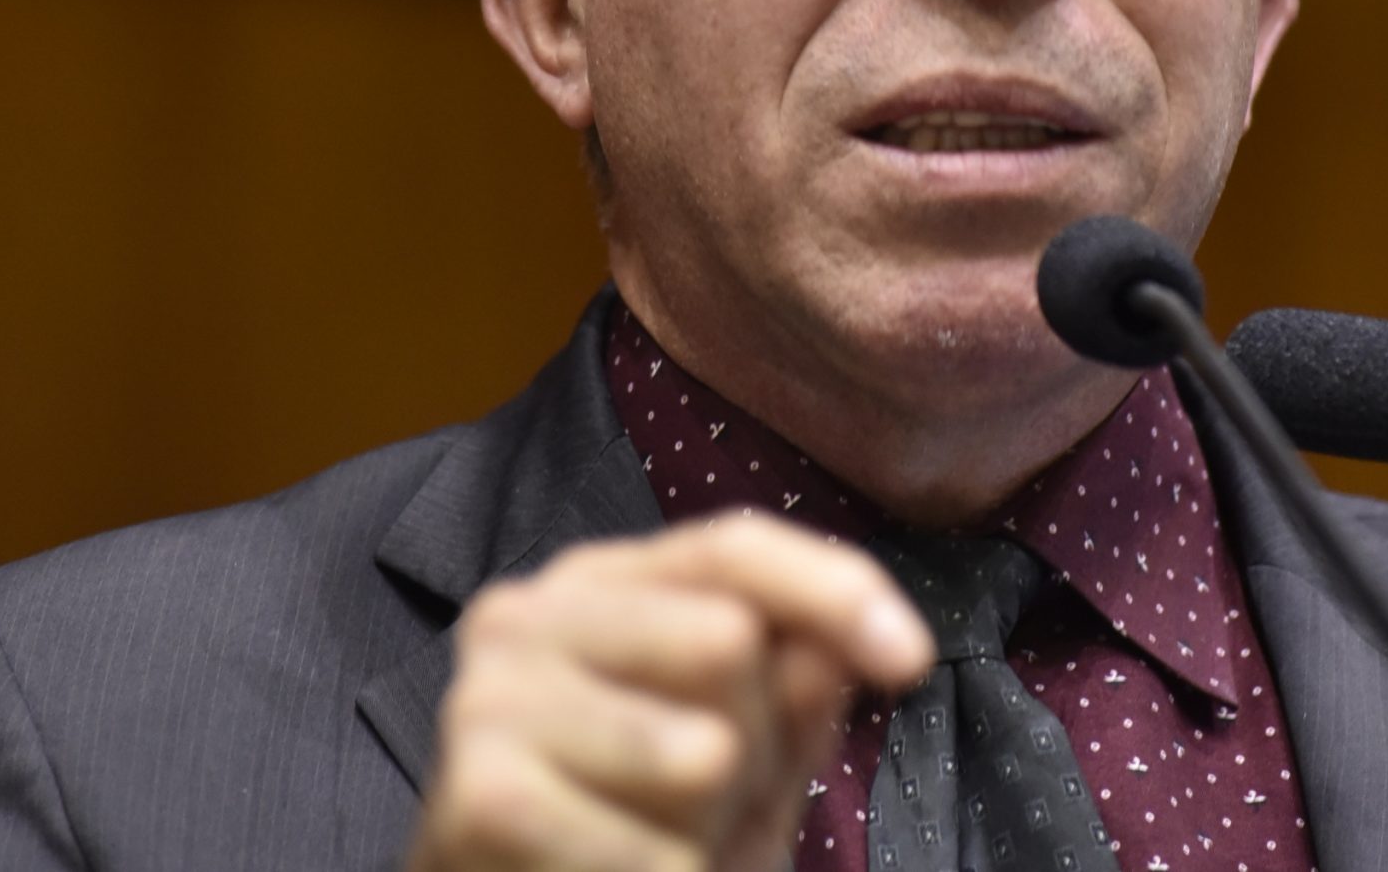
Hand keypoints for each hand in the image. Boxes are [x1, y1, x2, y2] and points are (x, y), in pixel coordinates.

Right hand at [405, 510, 933, 871]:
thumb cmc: (638, 828)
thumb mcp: (745, 759)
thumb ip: (794, 691)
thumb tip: (828, 649)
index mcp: (601, 582)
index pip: (731, 546)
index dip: (832, 589)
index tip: (909, 661)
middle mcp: (531, 610)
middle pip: (725, 636)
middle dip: (755, 740)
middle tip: (710, 801)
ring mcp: (491, 695)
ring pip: (698, 746)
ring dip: (709, 823)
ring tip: (665, 843)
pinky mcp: (478, 793)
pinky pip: (649, 848)